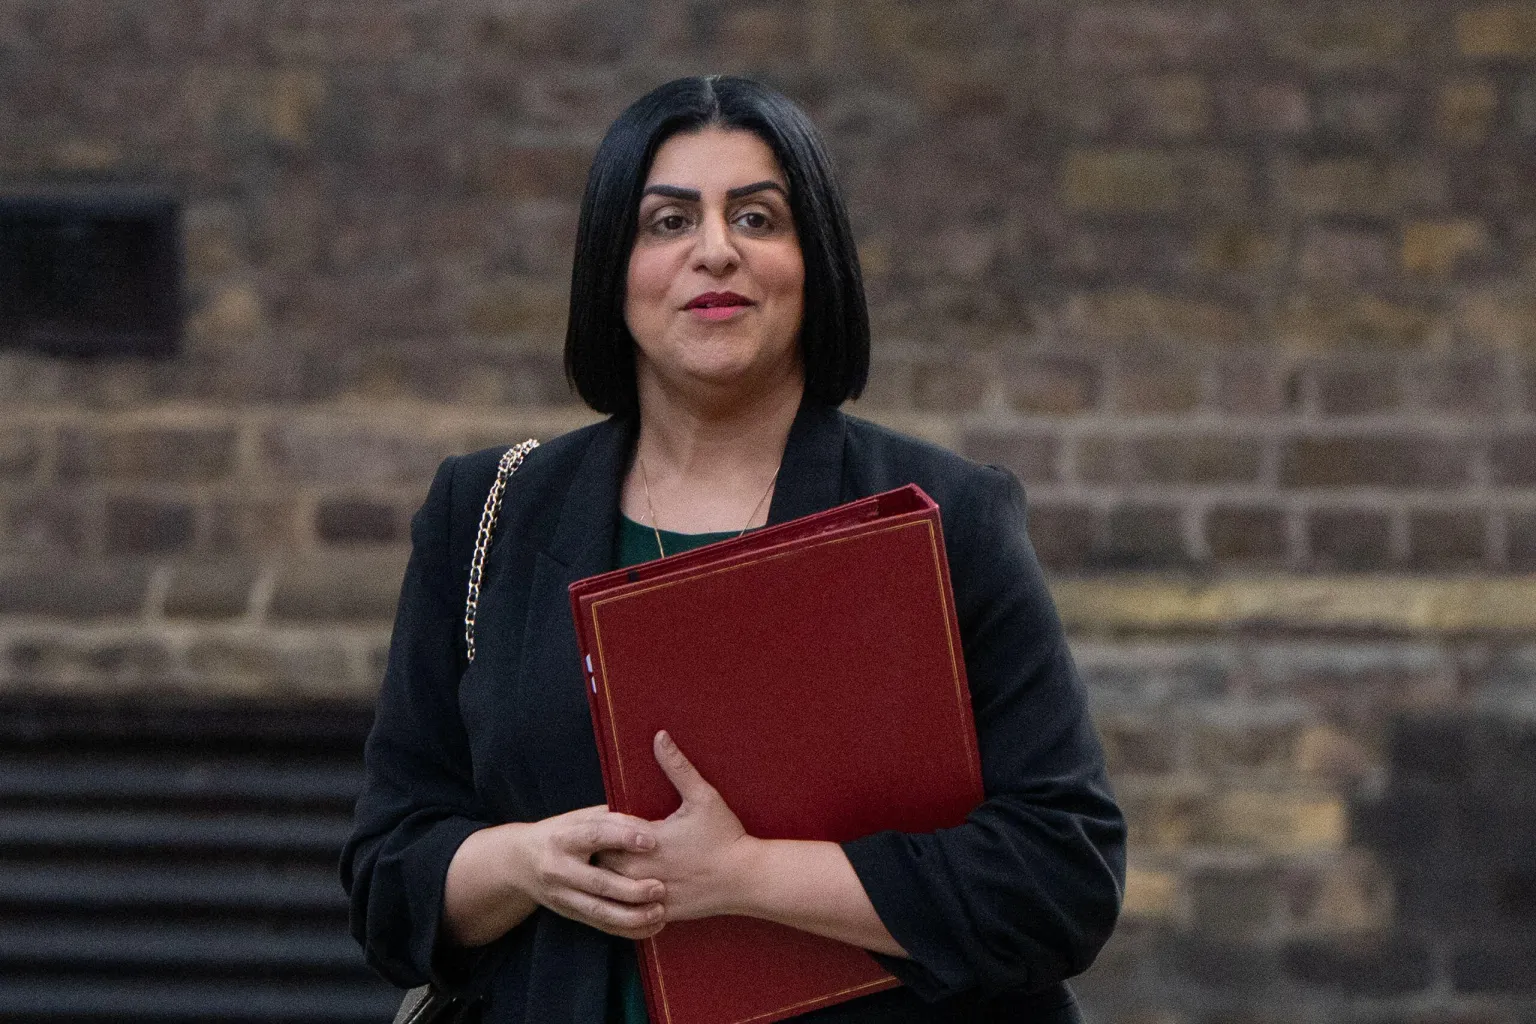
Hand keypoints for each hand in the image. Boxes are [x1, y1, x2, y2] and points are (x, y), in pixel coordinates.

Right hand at [450, 804, 667, 942]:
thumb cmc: (562, 832)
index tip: (652, 841)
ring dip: (633, 916)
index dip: (624, 837)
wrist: (520, 862)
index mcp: (564, 837)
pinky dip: (628, 930)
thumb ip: (611, 819)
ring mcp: (563, 895)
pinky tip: (652, 926)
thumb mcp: (579, 818)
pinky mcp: (569, 913)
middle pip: (598, 883)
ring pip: (599, 912)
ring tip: (660, 912)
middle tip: (660, 887)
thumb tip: (652, 823)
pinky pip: (601, 926)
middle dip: (632, 889)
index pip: (595, 836)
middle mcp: (560, 868)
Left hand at [598, 731, 758, 921]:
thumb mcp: (702, 796)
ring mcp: (650, 894)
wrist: (747, 878)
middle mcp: (643, 870)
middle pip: (600, 862)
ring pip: (611, 889)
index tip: (600, 821)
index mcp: (647, 840)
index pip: (603, 833)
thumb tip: (659, 736)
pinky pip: (629, 910)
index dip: (599, 827)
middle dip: (599, 851)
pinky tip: (630, 888)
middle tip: (599, 842)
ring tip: (611, 864)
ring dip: (609, 877)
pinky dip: (626, 899)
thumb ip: (677, 766)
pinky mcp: (660, 912)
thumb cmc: (725, 836)